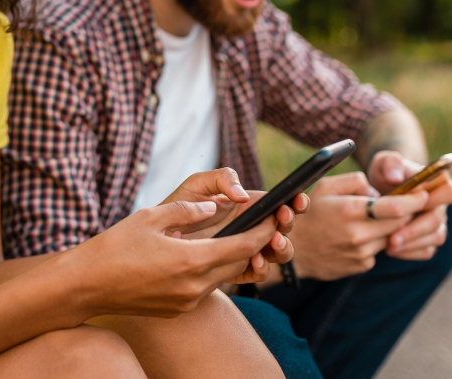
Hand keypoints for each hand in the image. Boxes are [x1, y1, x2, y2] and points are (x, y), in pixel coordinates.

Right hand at [59, 198, 282, 318]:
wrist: (85, 286)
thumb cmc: (114, 247)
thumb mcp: (151, 217)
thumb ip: (188, 211)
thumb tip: (215, 206)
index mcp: (192, 260)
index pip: (243, 246)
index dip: (263, 231)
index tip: (274, 217)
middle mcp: (195, 286)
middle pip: (239, 264)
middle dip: (254, 244)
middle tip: (262, 224)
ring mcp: (186, 301)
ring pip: (222, 277)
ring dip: (232, 258)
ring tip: (235, 237)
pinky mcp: (177, 309)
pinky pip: (204, 288)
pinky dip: (211, 271)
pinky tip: (203, 256)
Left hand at [159, 168, 307, 268]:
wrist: (155, 237)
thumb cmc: (177, 205)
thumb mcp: (198, 183)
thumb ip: (222, 178)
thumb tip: (244, 196)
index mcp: (247, 206)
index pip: (279, 204)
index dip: (294, 202)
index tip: (296, 199)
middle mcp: (250, 228)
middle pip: (283, 229)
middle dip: (289, 224)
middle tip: (282, 218)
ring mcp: (244, 250)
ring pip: (276, 252)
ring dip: (281, 247)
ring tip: (273, 240)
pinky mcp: (234, 270)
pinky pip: (256, 272)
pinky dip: (262, 267)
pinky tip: (256, 259)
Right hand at [290, 171, 428, 280]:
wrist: (291, 251)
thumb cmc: (308, 214)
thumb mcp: (325, 187)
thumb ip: (355, 180)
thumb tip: (377, 190)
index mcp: (349, 210)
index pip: (395, 207)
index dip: (414, 200)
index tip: (423, 194)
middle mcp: (358, 234)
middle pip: (400, 223)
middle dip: (408, 212)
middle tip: (411, 203)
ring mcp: (361, 253)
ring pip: (392, 237)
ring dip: (391, 227)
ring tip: (375, 219)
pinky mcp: (362, 266)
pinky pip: (379, 250)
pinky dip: (376, 241)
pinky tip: (359, 236)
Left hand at [367, 151, 451, 259]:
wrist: (380, 190)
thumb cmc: (386, 173)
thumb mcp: (383, 162)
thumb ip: (390, 163)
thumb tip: (395, 177)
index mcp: (438, 184)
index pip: (451, 192)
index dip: (436, 200)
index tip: (415, 204)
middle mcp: (441, 205)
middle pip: (437, 220)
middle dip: (415, 230)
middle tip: (393, 238)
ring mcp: (436, 223)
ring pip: (434, 238)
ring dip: (412, 243)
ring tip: (389, 245)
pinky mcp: (428, 239)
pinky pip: (426, 251)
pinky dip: (410, 252)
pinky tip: (391, 250)